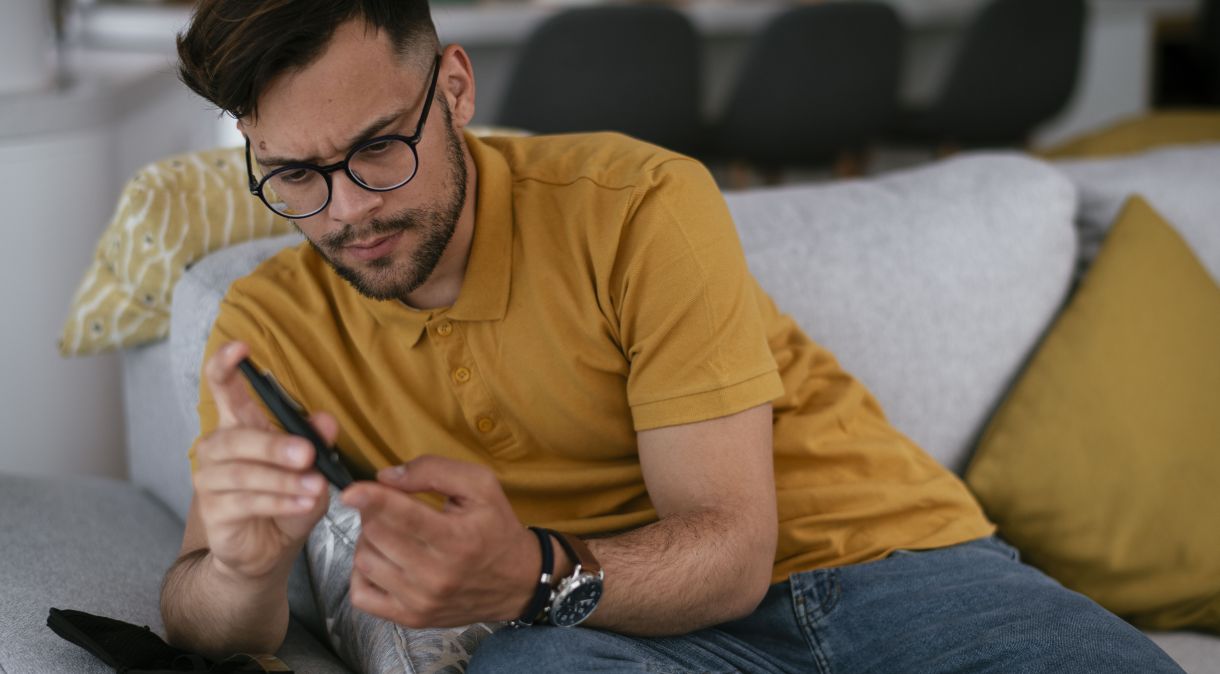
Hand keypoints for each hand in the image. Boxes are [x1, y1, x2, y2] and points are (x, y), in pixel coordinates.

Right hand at [193, 341, 333, 580]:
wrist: (267, 551)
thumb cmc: (288, 499)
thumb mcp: (312, 469)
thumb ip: (317, 443)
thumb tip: (326, 420)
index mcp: (240, 426)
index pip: (224, 388)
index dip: (227, 366)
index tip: (240, 347)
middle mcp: (218, 448)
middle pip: (237, 437)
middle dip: (274, 445)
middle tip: (308, 455)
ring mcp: (210, 480)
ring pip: (244, 473)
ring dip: (283, 481)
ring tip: (314, 489)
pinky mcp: (215, 512)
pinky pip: (247, 502)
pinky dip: (279, 502)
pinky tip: (303, 504)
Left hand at [340, 456, 540, 626]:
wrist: (518, 581)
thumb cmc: (497, 528)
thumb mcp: (480, 486)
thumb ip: (434, 471)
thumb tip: (387, 477)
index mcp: (457, 539)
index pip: (404, 516)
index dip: (372, 500)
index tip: (351, 490)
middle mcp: (437, 574)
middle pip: (377, 535)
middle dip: (373, 511)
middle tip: (387, 504)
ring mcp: (421, 600)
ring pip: (365, 561)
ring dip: (368, 539)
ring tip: (389, 531)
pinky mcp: (411, 618)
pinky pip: (362, 595)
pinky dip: (362, 573)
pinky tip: (381, 559)